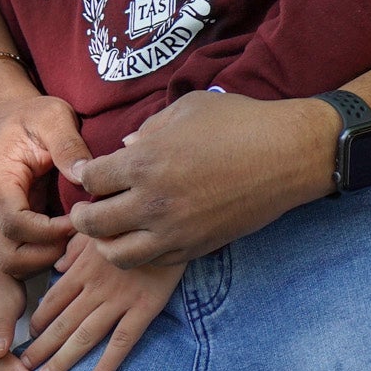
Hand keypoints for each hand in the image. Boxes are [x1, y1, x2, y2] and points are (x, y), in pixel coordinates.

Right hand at [0, 94, 91, 276]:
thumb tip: (84, 175)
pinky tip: (70, 238)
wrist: (11, 120)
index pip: (13, 224)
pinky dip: (44, 257)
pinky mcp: (7, 228)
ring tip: (77, 238)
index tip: (80, 218)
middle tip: (81, 235)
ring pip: (11, 263)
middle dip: (47, 253)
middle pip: (7, 254)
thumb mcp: (54, 117)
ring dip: (46, 259)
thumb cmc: (34, 118)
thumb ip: (68, 144)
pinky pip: (20, 257)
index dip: (49, 230)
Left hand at [21, 235, 186, 370]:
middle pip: (61, 324)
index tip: (29, 337)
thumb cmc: (135, 223)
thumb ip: (76, 247)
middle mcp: (95, 288)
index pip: (52, 301)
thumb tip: (57, 267)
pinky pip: (123, 340)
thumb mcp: (99, 228)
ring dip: (62, 360)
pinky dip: (108, 362)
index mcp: (83, 268)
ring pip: (85, 337)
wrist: (170, 220)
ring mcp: (120, 300)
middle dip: (40, 349)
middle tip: (24, 369)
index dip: (38, 322)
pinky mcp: (145, 307)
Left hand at [67, 91, 334, 268]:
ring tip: (111, 231)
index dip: (83, 175)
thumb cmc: (240, 122)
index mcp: (145, 161)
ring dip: (105, 243)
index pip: (90, 179)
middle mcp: (151, 201)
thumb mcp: (189, 108)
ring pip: (116, 254)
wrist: (288, 154)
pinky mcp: (195, 247)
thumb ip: (150, 127)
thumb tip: (126, 146)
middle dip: (82, 215)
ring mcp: (173, 230)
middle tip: (88, 207)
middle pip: (92, 223)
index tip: (87, 173)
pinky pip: (152, 261)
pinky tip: (144, 237)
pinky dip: (140, 253)